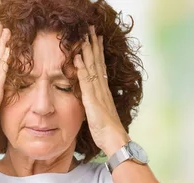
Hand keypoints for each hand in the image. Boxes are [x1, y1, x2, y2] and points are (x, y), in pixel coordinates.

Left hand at [74, 25, 129, 156]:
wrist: (115, 141)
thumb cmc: (108, 133)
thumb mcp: (99, 116)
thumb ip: (95, 106)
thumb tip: (91, 101)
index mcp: (103, 92)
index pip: (99, 68)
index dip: (97, 53)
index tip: (95, 39)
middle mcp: (102, 90)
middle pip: (97, 63)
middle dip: (94, 45)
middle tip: (92, 29)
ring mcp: (98, 94)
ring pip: (93, 68)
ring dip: (89, 51)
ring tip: (85, 36)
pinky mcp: (93, 101)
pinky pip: (87, 82)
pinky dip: (82, 69)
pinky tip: (78, 57)